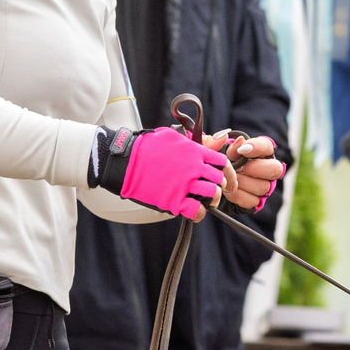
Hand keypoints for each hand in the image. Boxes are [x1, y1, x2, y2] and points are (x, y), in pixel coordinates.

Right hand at [100, 127, 226, 219]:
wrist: (124, 161)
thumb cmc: (146, 147)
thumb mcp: (173, 137)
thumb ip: (197, 140)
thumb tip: (218, 138)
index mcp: (194, 151)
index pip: (221, 161)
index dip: (225, 170)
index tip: (222, 175)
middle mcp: (193, 168)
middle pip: (219, 179)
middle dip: (221, 185)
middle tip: (215, 189)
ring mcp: (184, 185)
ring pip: (212, 195)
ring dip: (211, 199)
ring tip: (205, 200)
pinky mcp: (174, 200)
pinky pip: (196, 211)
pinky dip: (198, 213)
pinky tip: (194, 210)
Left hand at [211, 133, 284, 212]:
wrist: (212, 183)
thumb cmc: (216, 162)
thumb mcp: (212, 150)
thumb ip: (215, 141)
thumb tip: (223, 136)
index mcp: (260, 151)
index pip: (267, 146)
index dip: (256, 147)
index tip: (241, 149)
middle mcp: (268, 169)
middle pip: (275, 169)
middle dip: (254, 168)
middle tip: (238, 168)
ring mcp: (265, 187)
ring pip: (263, 186)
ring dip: (243, 182)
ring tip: (229, 179)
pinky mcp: (257, 202)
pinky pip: (252, 200)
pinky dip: (238, 195)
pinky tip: (228, 190)